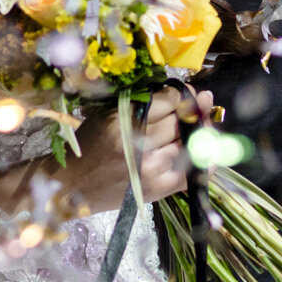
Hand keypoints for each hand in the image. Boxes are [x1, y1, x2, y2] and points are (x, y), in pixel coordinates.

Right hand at [46, 87, 212, 212]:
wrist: (74, 185)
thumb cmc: (89, 146)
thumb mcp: (106, 115)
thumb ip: (139, 103)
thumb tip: (177, 94)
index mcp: (124, 121)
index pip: (168, 101)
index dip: (185, 95)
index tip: (189, 93)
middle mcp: (139, 144)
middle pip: (181, 121)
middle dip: (195, 111)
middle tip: (202, 105)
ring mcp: (151, 168)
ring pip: (190, 143)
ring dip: (200, 132)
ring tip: (203, 125)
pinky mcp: (158, 188)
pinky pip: (192, 173)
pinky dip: (204, 161)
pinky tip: (208, 151)